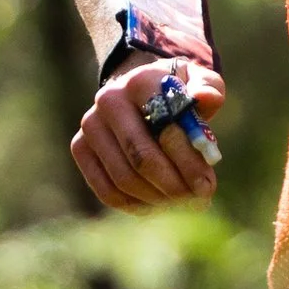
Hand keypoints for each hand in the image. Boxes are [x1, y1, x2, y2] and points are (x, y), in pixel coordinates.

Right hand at [69, 56, 226, 211]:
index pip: (165, 129)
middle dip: (174, 186)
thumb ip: (208, 87)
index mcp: (140, 81)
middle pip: (142, 158)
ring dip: (158, 199)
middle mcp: (109, 100)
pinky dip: (135, 205)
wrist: (140, 94)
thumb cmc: (176, 94)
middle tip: (198, 202)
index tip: (207, 185)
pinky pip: (106, 190)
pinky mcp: (80, 147)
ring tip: (184, 205)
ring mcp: (91, 125)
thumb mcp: (198, 82)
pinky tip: (158, 206)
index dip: (188, 161)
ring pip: (124, 179)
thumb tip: (205, 97)